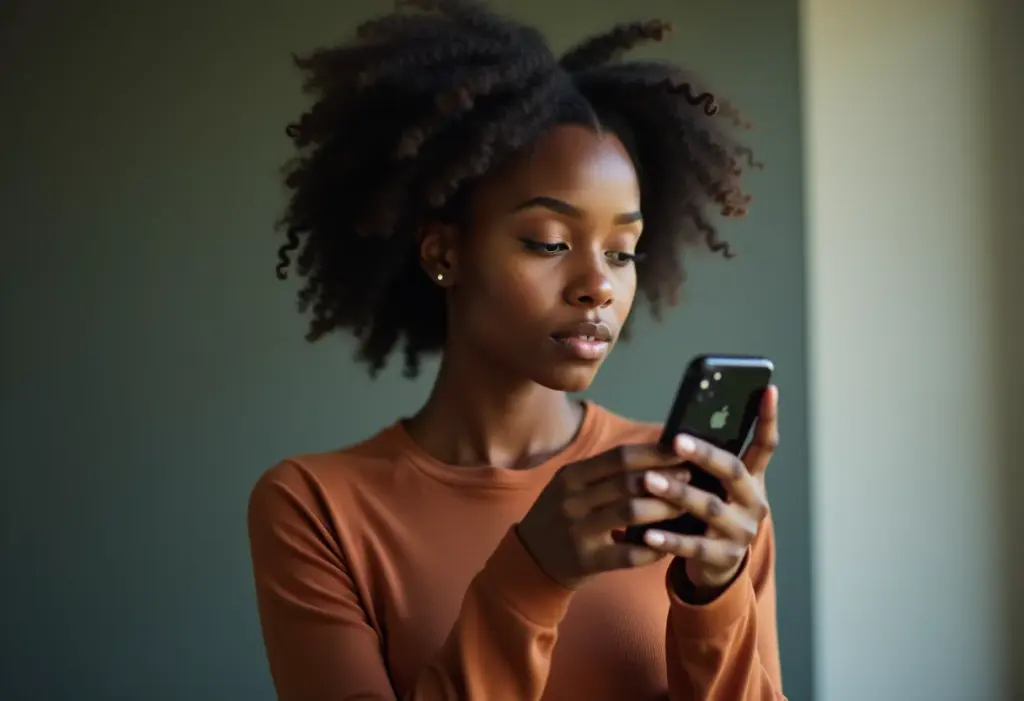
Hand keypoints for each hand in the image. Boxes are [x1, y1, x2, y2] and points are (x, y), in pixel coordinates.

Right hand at [516, 442, 691, 588]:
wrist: (531, 557)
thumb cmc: (560, 515)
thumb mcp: (571, 486)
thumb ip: (605, 471)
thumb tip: (654, 451)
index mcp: (571, 476)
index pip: (619, 457)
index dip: (653, 453)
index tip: (681, 452)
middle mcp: (572, 500)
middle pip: (628, 482)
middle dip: (665, 479)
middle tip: (691, 478)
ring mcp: (578, 531)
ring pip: (631, 513)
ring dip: (664, 509)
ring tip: (685, 506)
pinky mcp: (586, 560)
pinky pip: (629, 554)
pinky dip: (653, 548)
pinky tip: (670, 543)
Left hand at [640, 385, 778, 592]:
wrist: (717, 564)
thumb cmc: (709, 512)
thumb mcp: (715, 486)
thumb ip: (706, 463)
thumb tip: (676, 429)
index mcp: (752, 480)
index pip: (765, 445)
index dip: (768, 418)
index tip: (769, 389)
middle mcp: (753, 503)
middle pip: (732, 472)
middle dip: (705, 455)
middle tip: (676, 440)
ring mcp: (741, 532)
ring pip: (710, 508)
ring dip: (678, 493)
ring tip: (649, 481)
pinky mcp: (723, 557)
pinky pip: (693, 546)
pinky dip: (669, 539)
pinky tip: (648, 532)